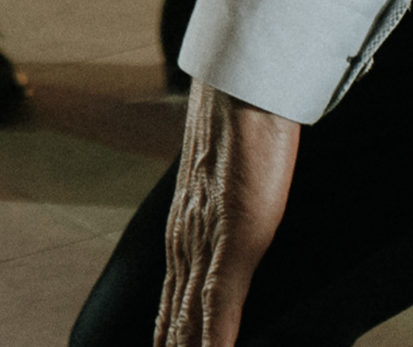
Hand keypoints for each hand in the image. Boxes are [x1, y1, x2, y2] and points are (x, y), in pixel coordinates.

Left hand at [155, 80, 298, 345]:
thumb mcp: (229, 181)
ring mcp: (205, 244)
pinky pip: (218, 301)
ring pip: (190, 320)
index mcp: (184, 231)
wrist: (244, 89)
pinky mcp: (233, 240)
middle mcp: (185, 243)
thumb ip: (228, 209)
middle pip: (174, 317)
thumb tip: (235, 219)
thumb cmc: (243, 128)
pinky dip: (214, 337)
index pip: (173, 301)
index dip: (169, 336)